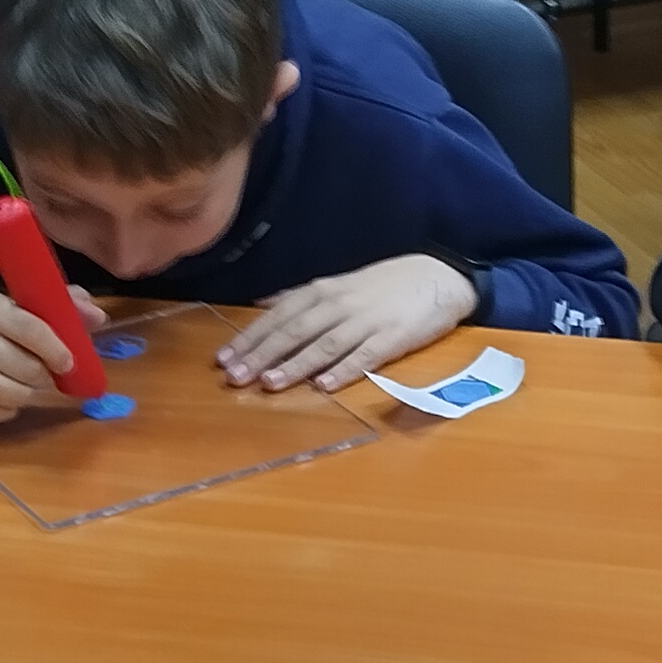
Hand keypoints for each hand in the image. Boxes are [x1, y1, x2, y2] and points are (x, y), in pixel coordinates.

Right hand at [0, 288, 75, 424]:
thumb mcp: (12, 309)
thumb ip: (57, 308)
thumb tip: (98, 316)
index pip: (29, 327)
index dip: (56, 349)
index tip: (69, 362)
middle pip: (26, 367)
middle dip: (42, 374)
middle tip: (41, 372)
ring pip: (15, 394)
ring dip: (27, 393)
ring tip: (19, 382)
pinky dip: (8, 408)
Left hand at [220, 254, 477, 393]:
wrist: (439, 276)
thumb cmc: (385, 285)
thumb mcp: (338, 284)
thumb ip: (301, 298)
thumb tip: (261, 305)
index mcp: (323, 292)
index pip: (278, 316)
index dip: (250, 338)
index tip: (222, 359)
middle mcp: (339, 304)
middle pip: (294, 330)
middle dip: (262, 354)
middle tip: (234, 376)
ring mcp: (366, 321)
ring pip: (324, 344)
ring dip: (295, 365)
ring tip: (270, 384)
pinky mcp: (393, 337)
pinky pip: (365, 356)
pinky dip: (343, 370)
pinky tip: (324, 386)